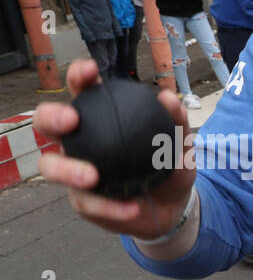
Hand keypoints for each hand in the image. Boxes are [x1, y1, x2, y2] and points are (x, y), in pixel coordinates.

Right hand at [35, 60, 195, 240]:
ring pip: (50, 166)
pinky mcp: (81, 201)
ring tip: (91, 177)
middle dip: (50, 116)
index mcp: (98, 117)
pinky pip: (87, 203)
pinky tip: (131, 208)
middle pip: (46, 122)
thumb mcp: (180, 144)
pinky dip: (110, 206)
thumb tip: (169, 98)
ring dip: (67, 169)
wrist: (172, 206)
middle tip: (71, 120)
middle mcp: (78, 141)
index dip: (79, 76)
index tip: (91, 71)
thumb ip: (176, 122)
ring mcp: (73, 171)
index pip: (82, 91)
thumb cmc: (169, 165)